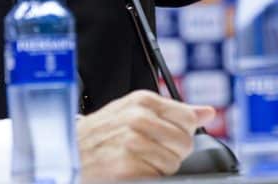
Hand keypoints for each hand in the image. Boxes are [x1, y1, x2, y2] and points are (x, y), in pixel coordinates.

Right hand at [76, 90, 214, 179]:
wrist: (69, 151)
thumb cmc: (103, 132)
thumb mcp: (135, 110)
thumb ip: (174, 111)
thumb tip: (208, 112)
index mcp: (143, 101)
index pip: (188, 119)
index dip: (181, 133)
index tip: (166, 136)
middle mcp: (138, 118)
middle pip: (184, 144)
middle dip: (171, 152)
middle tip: (148, 151)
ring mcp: (132, 143)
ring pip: (172, 164)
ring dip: (158, 168)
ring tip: (137, 160)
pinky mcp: (126, 168)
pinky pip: (157, 178)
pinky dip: (147, 178)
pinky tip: (131, 170)